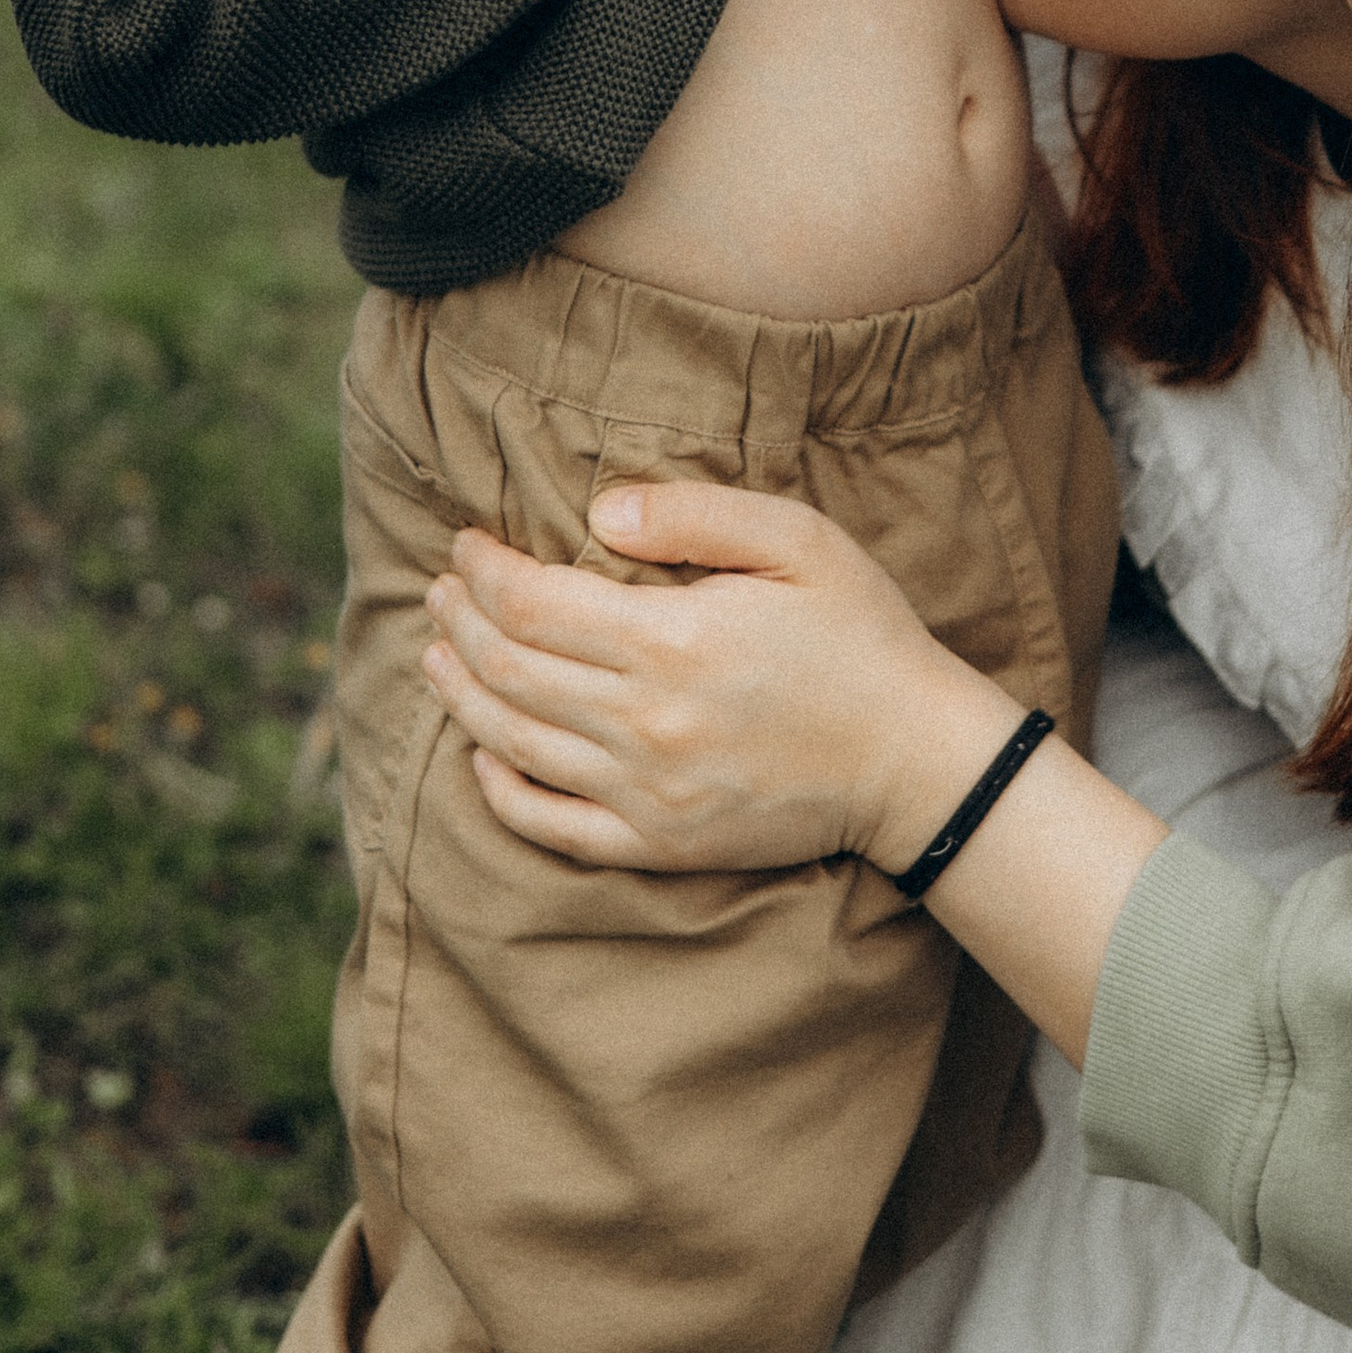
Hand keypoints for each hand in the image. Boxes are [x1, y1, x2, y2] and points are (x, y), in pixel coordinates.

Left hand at [420, 483, 1018, 877]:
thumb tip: (599, 508)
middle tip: (441, 589)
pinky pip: (549, 826)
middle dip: (459, 621)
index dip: (482, 570)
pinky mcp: (658, 844)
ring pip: (512, 742)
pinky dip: (499, 791)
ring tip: (435, 654)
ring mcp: (645, 792)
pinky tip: (481, 756)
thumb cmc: (862, 636)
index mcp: (671, 641)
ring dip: (460, 693)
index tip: (466, 544)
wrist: (915, 760)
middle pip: (508, 668)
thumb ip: (696, 514)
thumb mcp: (799, 541)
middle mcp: (644, 722)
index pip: (531, 603)